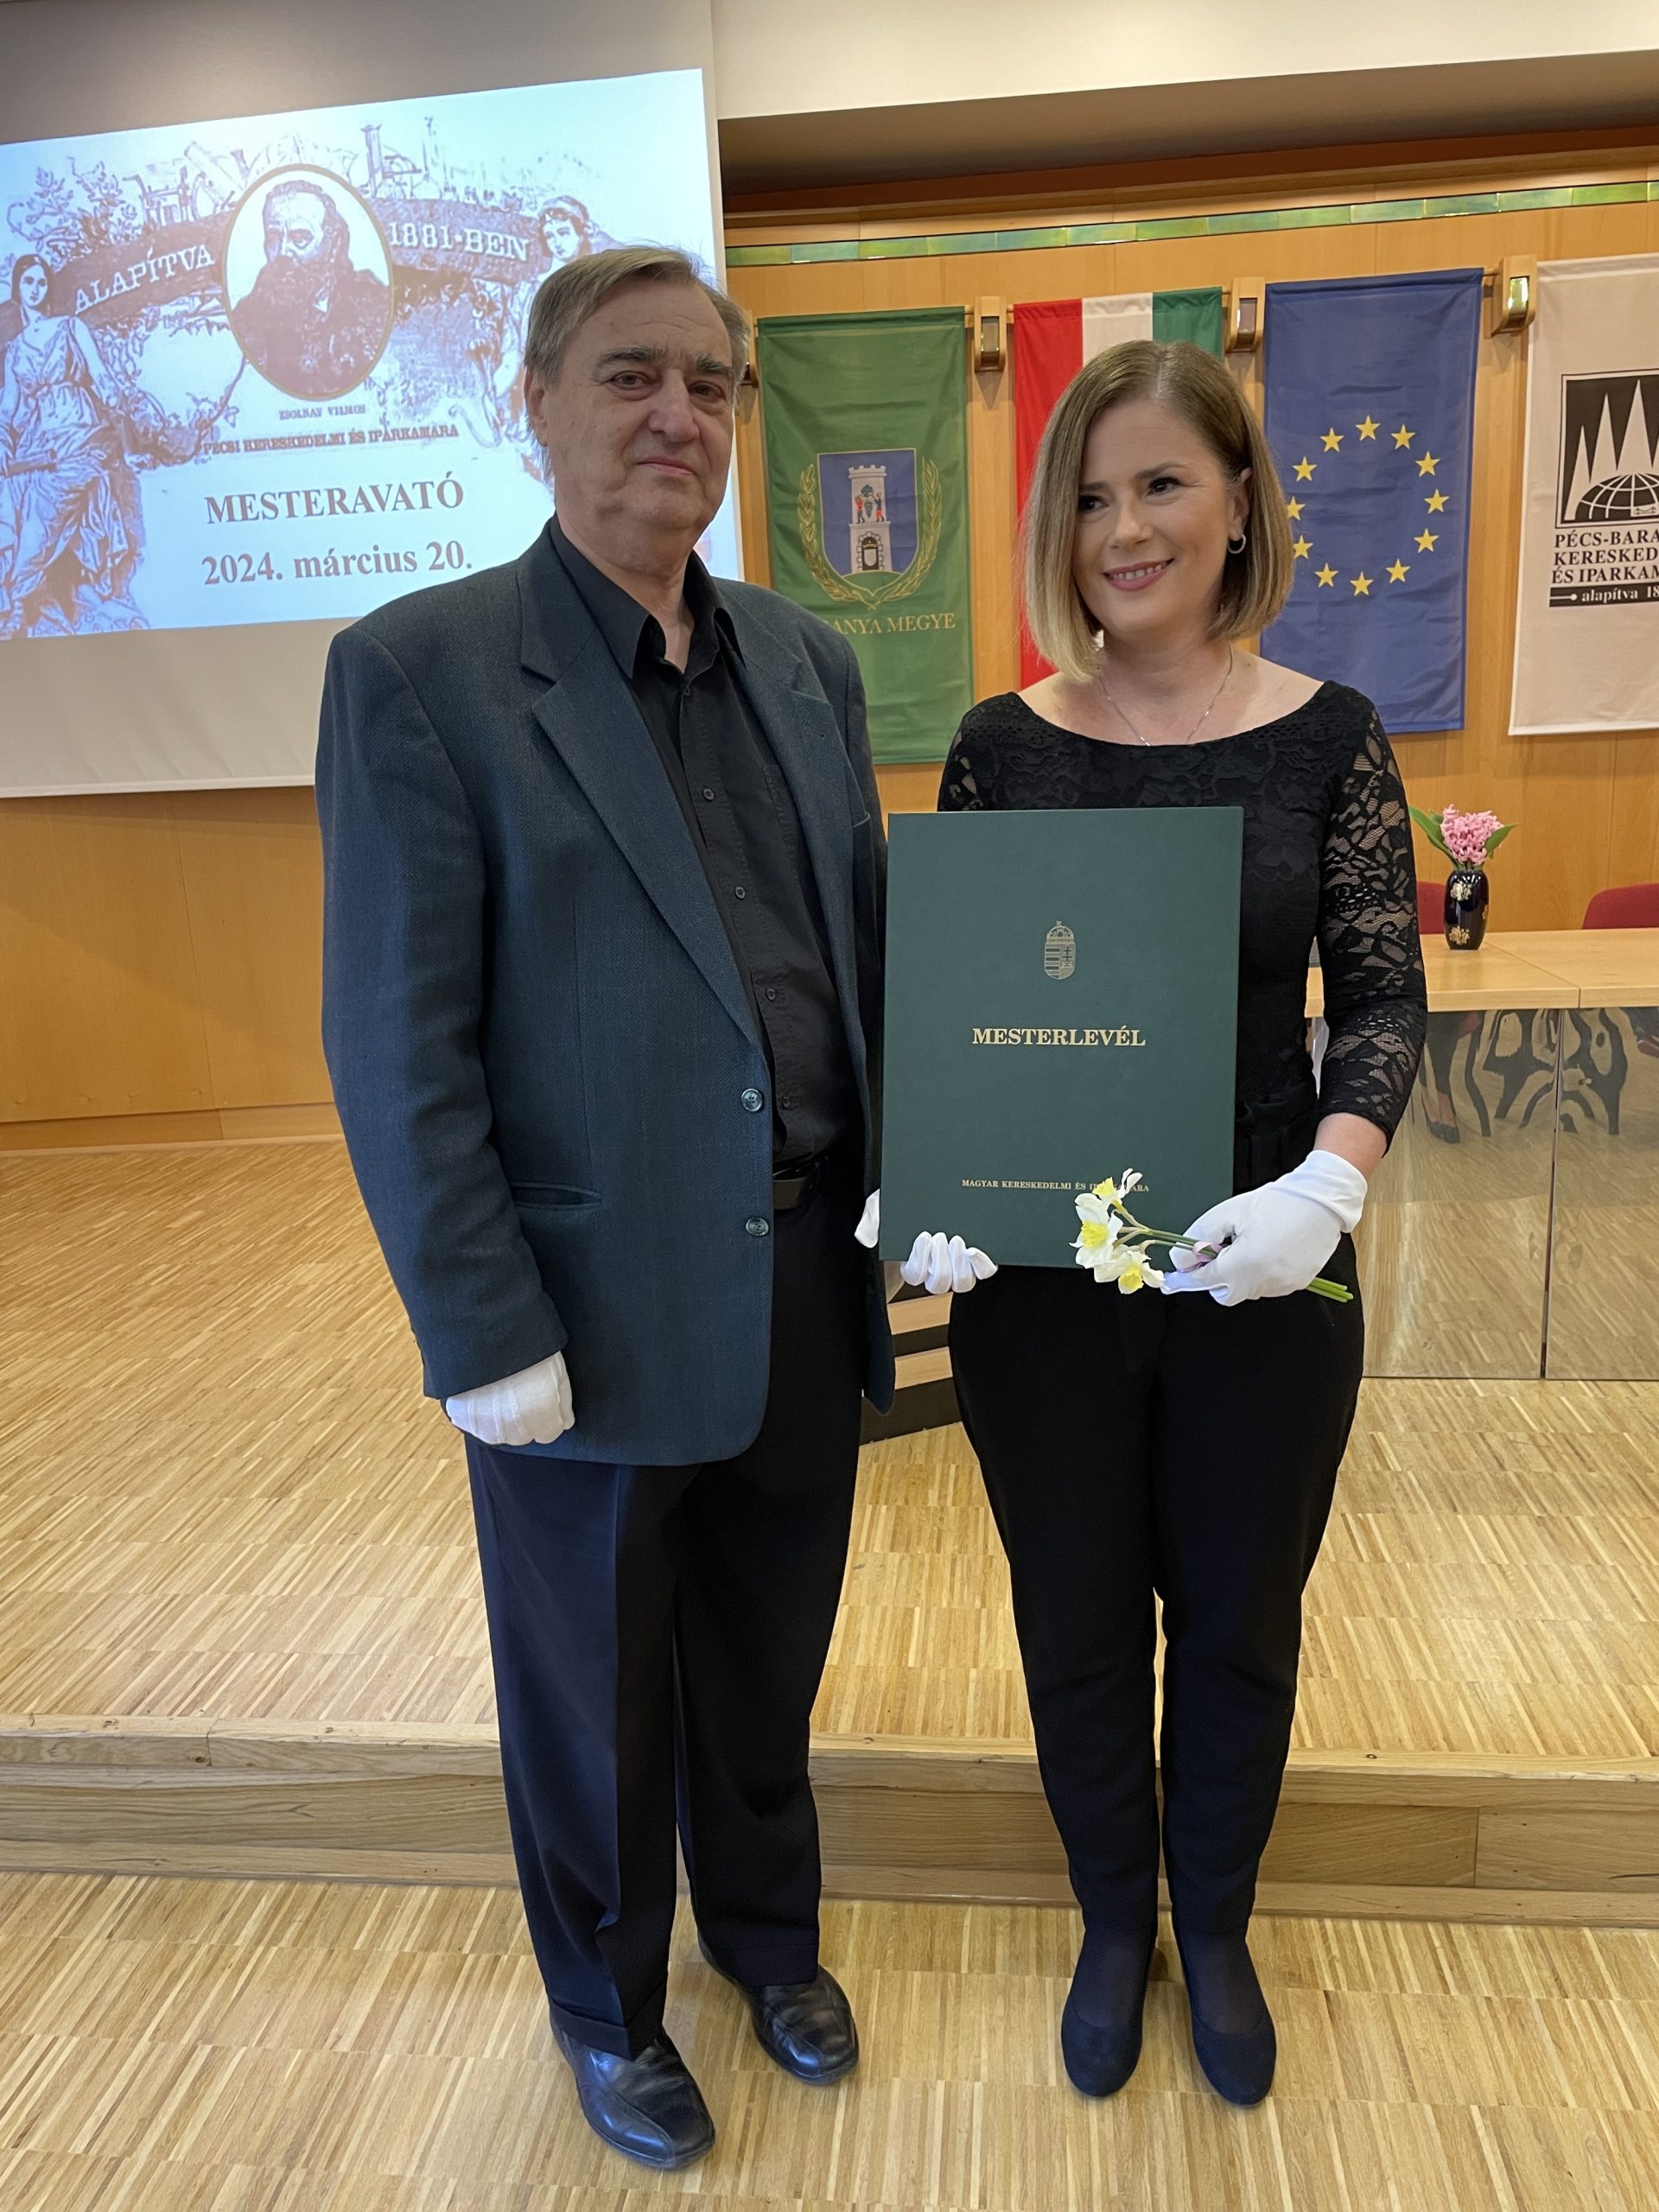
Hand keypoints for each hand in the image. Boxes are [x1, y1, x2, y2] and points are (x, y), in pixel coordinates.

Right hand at [445, 1350, 573, 1445]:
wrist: (485, 1333)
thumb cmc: (527, 1348)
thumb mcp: (558, 1372)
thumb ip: (564, 1403)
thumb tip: (566, 1422)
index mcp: (542, 1419)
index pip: (549, 1433)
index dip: (546, 1416)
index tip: (540, 1399)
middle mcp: (516, 1430)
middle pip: (523, 1434)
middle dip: (523, 1418)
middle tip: (517, 1390)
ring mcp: (487, 1428)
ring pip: (498, 1432)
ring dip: (499, 1418)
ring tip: (497, 1389)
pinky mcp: (463, 1420)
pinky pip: (473, 1423)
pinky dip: (477, 1412)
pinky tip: (480, 1391)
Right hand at [855, 1190, 997, 1295]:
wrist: (931, 1194)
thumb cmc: (903, 1204)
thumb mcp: (881, 1207)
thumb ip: (871, 1221)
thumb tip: (865, 1238)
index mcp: (912, 1263)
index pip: (914, 1275)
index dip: (919, 1261)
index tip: (923, 1236)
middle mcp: (936, 1269)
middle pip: (939, 1285)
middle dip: (940, 1264)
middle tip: (940, 1236)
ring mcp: (958, 1265)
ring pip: (962, 1284)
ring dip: (960, 1266)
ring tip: (958, 1241)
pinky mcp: (977, 1258)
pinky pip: (983, 1272)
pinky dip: (982, 1266)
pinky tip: (975, 1251)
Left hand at [1163, 1151, 1366, 1305]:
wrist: (1322, 1201)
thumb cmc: (1277, 1202)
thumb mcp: (1229, 1212)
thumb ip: (1200, 1236)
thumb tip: (1183, 1260)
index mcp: (1244, 1264)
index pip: (1204, 1281)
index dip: (1185, 1280)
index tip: (1170, 1282)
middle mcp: (1263, 1281)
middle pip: (1224, 1293)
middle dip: (1215, 1277)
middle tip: (1217, 1252)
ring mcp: (1282, 1286)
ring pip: (1246, 1290)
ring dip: (1239, 1274)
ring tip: (1250, 1243)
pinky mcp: (1296, 1284)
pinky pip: (1267, 1285)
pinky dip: (1259, 1273)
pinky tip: (1268, 1249)